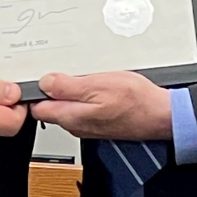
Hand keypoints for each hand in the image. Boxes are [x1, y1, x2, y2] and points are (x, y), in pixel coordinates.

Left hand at [29, 71, 171, 139]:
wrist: (161, 116)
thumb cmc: (135, 101)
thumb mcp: (98, 85)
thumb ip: (68, 87)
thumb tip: (45, 82)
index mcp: (71, 116)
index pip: (38, 108)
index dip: (36, 91)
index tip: (41, 75)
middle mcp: (76, 125)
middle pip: (50, 107)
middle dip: (51, 89)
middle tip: (62, 71)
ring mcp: (87, 125)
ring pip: (66, 106)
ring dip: (68, 91)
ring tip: (81, 76)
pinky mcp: (98, 122)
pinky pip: (81, 107)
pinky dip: (83, 95)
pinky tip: (94, 85)